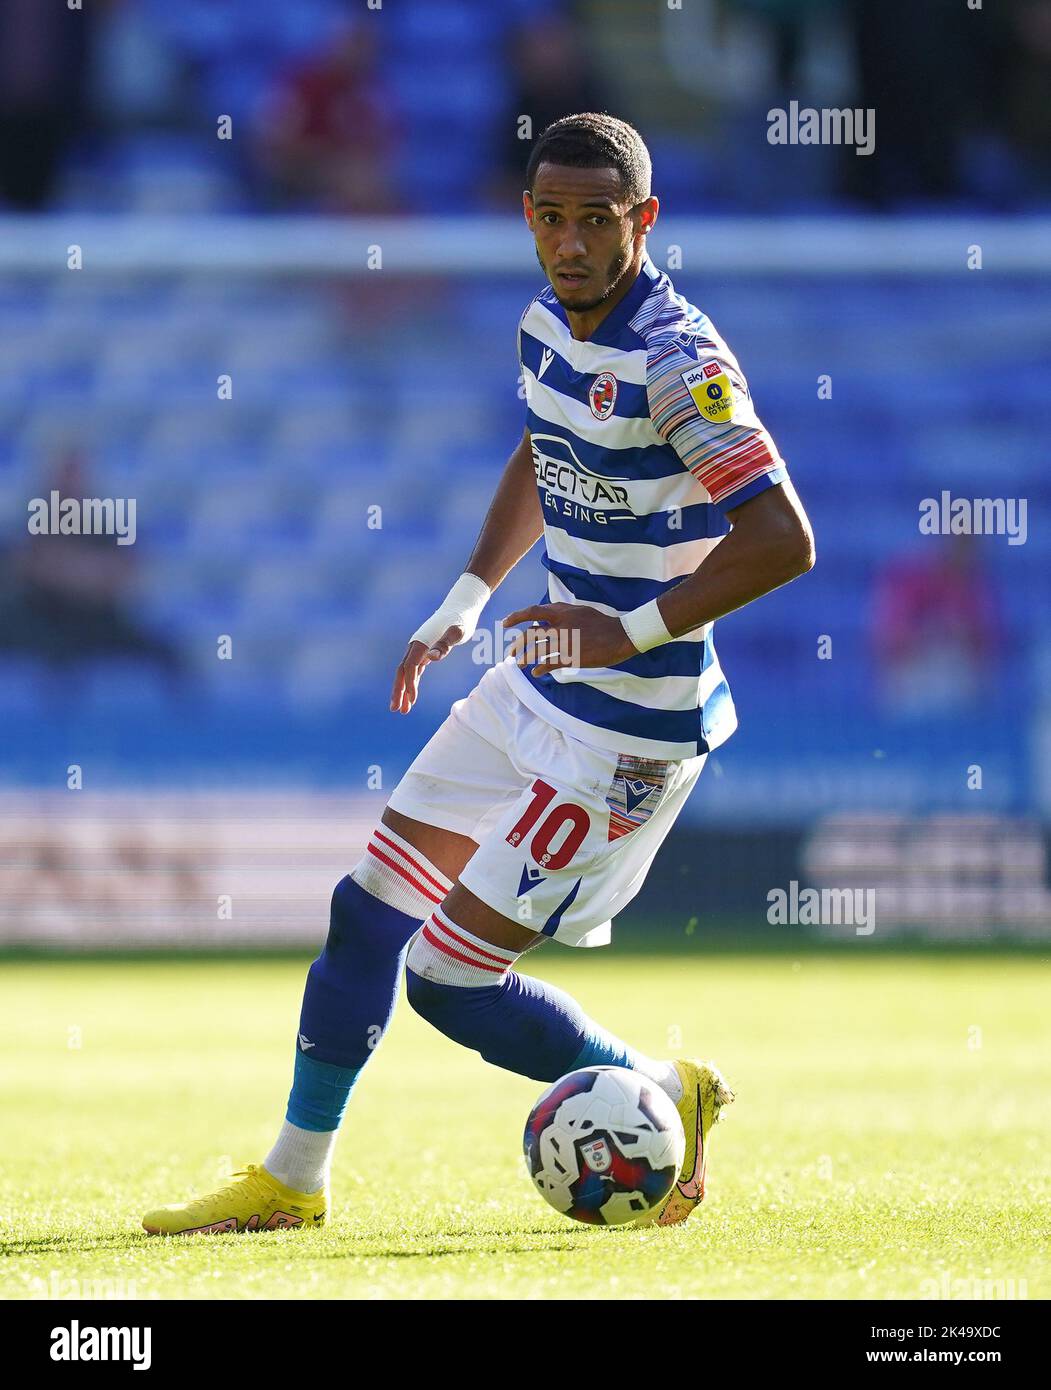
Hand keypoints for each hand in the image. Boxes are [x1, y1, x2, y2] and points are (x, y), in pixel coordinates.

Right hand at [389, 624, 463, 713]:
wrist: (461, 607)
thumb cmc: (460, 619)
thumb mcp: (456, 632)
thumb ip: (444, 644)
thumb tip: (431, 658)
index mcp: (420, 642)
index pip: (410, 667)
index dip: (410, 684)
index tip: (412, 700)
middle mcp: (416, 646)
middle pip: (402, 672)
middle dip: (399, 691)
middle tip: (397, 711)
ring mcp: (419, 649)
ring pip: (407, 673)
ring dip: (404, 691)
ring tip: (403, 710)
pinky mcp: (425, 651)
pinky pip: (415, 670)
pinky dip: (413, 683)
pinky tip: (411, 696)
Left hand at [500, 602, 635, 676]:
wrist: (621, 636)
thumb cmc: (601, 623)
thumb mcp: (580, 611)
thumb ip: (561, 613)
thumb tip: (544, 619)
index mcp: (562, 612)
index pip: (533, 612)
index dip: (516, 617)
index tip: (505, 624)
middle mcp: (561, 626)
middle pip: (531, 634)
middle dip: (518, 643)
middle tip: (511, 652)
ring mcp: (566, 642)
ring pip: (537, 650)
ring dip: (525, 658)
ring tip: (519, 664)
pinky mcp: (572, 657)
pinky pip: (550, 664)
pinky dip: (540, 669)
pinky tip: (536, 673)